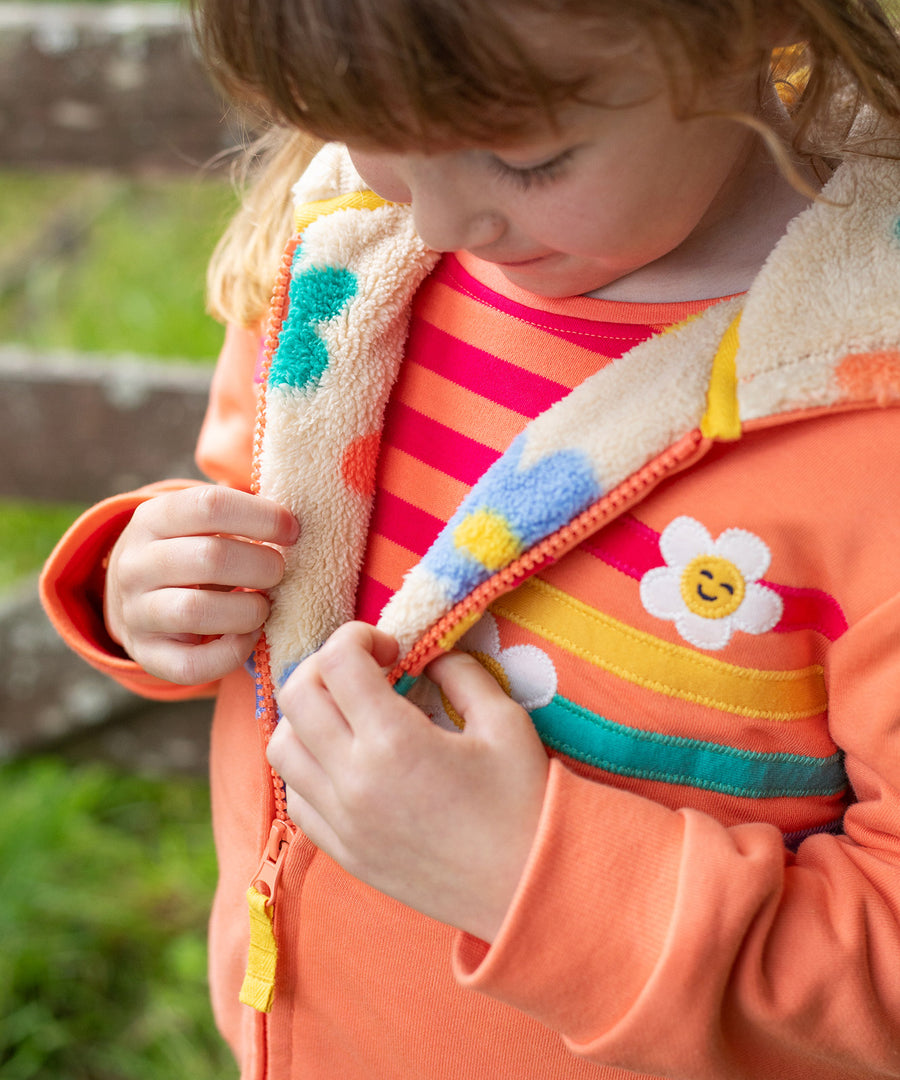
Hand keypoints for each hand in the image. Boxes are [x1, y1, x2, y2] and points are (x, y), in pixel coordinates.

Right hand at [104, 485, 297, 683]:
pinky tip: (248, 637)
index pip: (210, 505)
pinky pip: (192, 665)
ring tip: (263, 606)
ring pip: (195, 611)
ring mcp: (136, 612)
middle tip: (278, 572)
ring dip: (248, 611)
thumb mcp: (201, 524)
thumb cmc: (190, 553)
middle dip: (262, 566)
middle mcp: (136, 564)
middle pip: (210, 558)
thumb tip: (294, 526)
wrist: (134, 597)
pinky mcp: (147, 655)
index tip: (292, 530)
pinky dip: (231, 653)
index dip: (262, 517)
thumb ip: (239, 519)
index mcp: (154, 518)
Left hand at [267, 622, 548, 941]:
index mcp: (394, 742)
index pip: (338, 662)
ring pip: (281, 747)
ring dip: (307, 716)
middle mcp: (353, 781)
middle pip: (296, 696)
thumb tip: (428, 655)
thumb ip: (461, 673)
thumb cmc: (524, 803)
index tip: (390, 648)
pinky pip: (295, 797)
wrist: (529, 888)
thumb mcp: (505, 721)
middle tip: (366, 672)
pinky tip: (348, 762)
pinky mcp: (343, 852)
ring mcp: (342, 822)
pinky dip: (308, 767)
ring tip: (350, 716)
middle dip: (326, 666)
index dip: (358, 637)